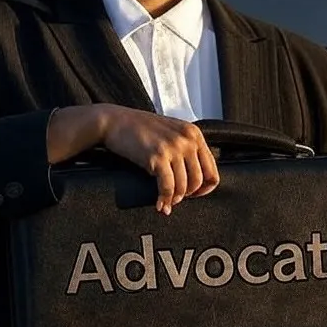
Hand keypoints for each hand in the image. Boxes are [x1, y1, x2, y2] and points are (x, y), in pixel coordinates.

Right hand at [98, 105, 219, 213]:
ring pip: (184, 187)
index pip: (212, 170)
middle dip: (188, 195)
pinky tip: (159, 205)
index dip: (206, 188)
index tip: (194, 194)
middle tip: (176, 199)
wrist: (114, 121)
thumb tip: (195, 178)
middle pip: (199, 180)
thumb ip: (185, 148)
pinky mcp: (157, 157)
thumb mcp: (171, 131)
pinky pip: (167, 187)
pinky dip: (164, 200)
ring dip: (175, 199)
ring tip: (166, 202)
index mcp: (194, 134)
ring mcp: (173, 148)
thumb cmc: (140, 128)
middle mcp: (187, 140)